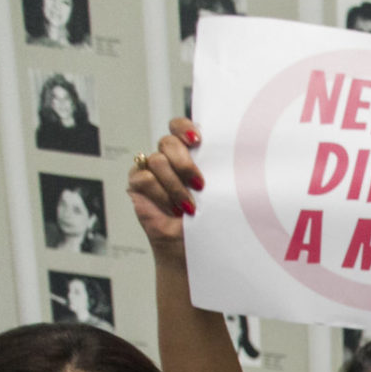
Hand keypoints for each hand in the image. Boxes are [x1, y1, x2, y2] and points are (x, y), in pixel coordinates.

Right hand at [129, 118, 205, 261]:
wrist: (190, 244)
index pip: (179, 126)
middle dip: (185, 164)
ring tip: (189, 206)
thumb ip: (216, 171)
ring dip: (176, 186)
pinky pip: (144, 178)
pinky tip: (174, 209)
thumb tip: (232, 157)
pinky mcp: (138, 184)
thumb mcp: (216, 191)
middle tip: (199, 185)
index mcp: (188, 153)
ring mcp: (151, 169)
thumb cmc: (206, 218)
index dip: (184, 128)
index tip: (197, 141)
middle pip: (168, 142)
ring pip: (157, 161)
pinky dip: (161, 195)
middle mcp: (168, 158)